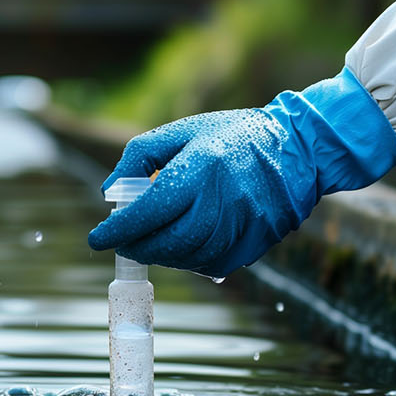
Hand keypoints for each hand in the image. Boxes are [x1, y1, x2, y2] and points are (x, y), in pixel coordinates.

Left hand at [87, 67, 395, 277]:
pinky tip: (180, 246)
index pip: (148, 211)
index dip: (117, 230)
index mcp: (201, 167)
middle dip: (137, 247)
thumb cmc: (232, 136)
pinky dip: (188, 261)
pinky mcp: (255, 244)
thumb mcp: (183, 131)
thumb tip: (109, 193)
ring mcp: (243, 226)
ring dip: (161, 255)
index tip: (97, 238)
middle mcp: (223, 200)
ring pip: (188, 258)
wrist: (298, 149)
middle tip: (122, 244)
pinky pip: (211, 264)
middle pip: (167, 241)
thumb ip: (139, 157)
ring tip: (150, 242)